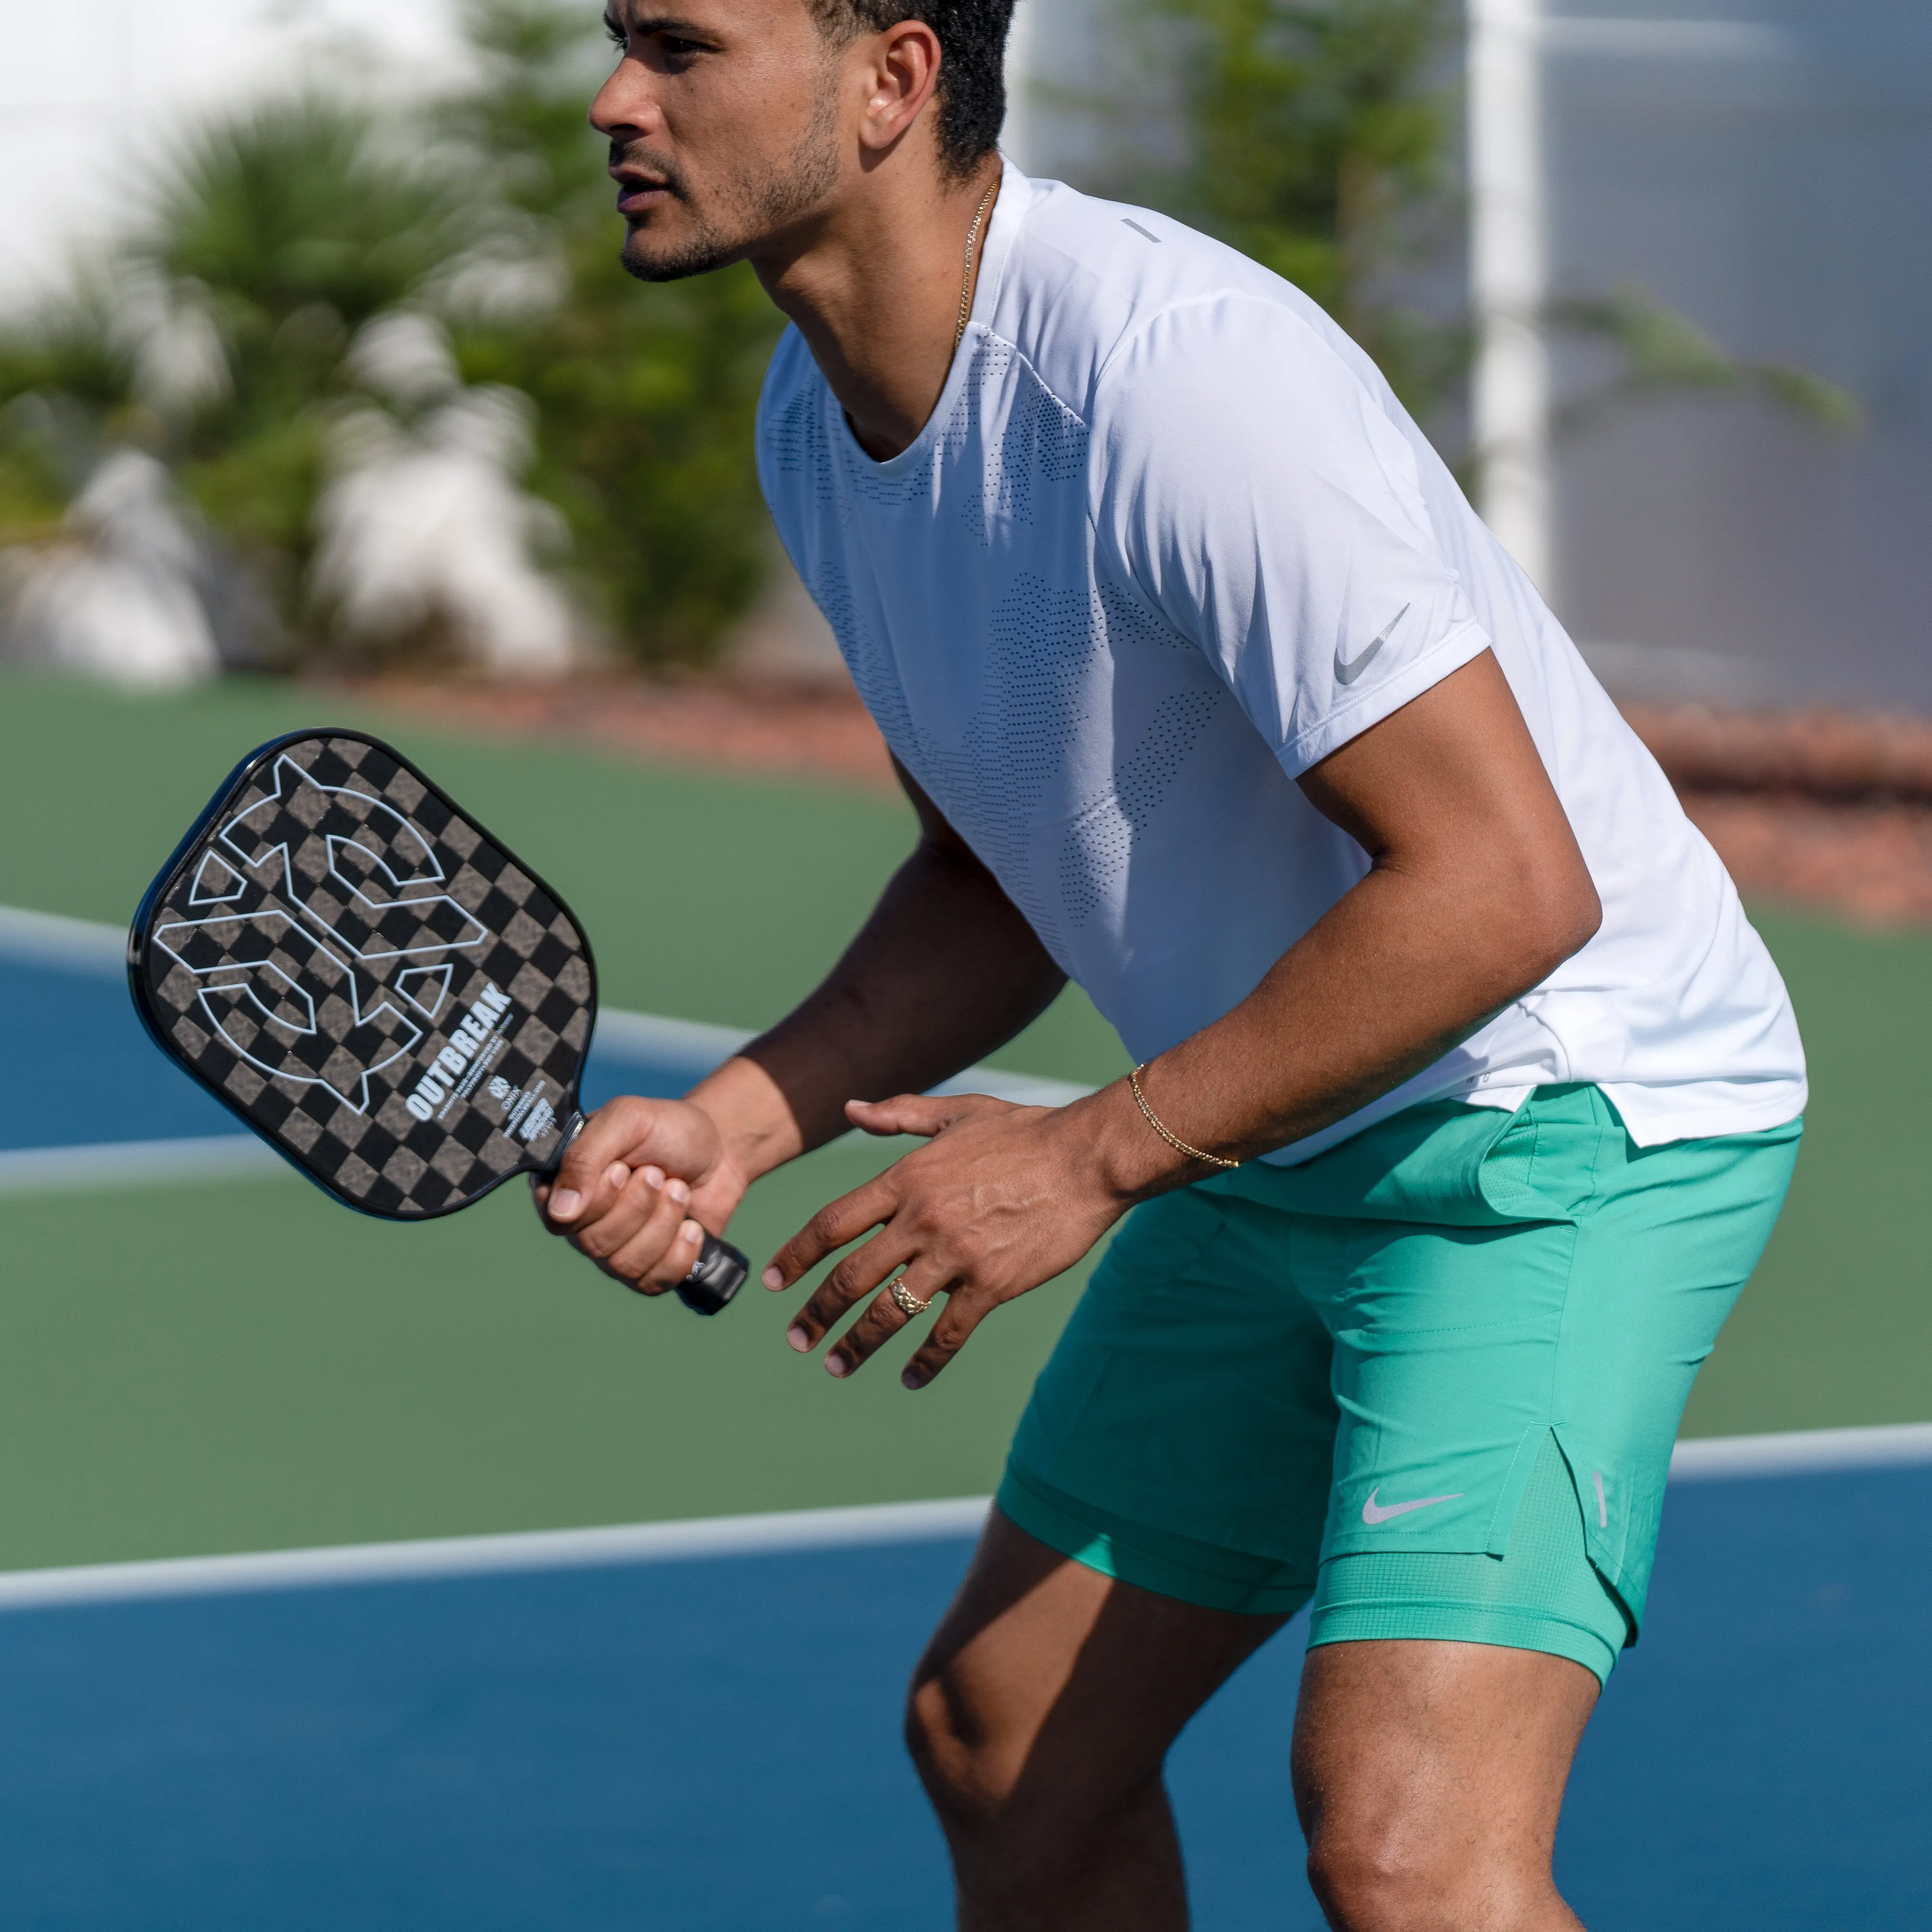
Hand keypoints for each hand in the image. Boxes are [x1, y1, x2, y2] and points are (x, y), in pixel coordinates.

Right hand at [533, 1095, 744, 1295]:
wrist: (718, 1148)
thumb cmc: (667, 1129)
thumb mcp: (625, 1119)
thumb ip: (585, 1156)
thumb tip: (561, 1211)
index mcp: (567, 1184)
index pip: (558, 1219)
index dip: (596, 1200)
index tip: (622, 1170)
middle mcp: (584, 1223)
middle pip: (593, 1243)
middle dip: (637, 1205)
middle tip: (658, 1173)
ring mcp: (615, 1249)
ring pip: (624, 1265)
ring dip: (662, 1223)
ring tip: (679, 1189)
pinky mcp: (648, 1268)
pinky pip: (652, 1282)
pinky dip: (679, 1252)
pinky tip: (692, 1226)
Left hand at [764, 1091, 1130, 1388]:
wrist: (1088, 1158)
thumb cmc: (1025, 1132)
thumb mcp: (957, 1114)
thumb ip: (899, 1116)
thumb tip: (850, 1109)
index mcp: (907, 1178)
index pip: (834, 1224)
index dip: (797, 1256)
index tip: (774, 1283)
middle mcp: (922, 1219)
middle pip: (851, 1276)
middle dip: (817, 1313)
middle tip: (796, 1340)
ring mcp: (957, 1256)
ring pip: (892, 1311)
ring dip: (858, 1344)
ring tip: (836, 1366)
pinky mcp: (993, 1284)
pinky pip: (949, 1333)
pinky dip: (926, 1361)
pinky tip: (910, 1378)